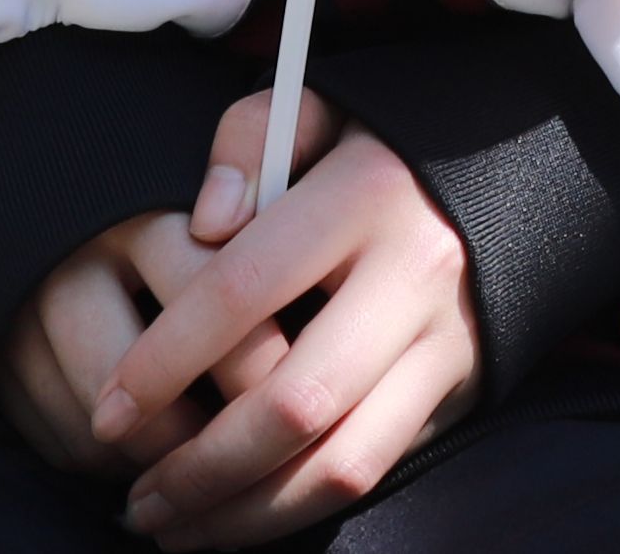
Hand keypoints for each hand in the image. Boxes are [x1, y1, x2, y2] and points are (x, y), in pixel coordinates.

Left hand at [88, 89, 481, 542]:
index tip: (108, 408)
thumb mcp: (314, 107)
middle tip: (136, 498)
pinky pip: (373, 471)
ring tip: (172, 525)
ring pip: (341, 463)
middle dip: (202, 467)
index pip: (243, 290)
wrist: (510, 169)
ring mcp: (445, 341)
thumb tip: (205, 222)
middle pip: (296, 403)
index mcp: (366, 195)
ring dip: (246, 512)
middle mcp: (414, 275)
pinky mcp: (456, 389)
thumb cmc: (374, 143)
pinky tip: (233, 516)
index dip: (163, 360)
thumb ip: (246, 142)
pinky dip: (295, 510)